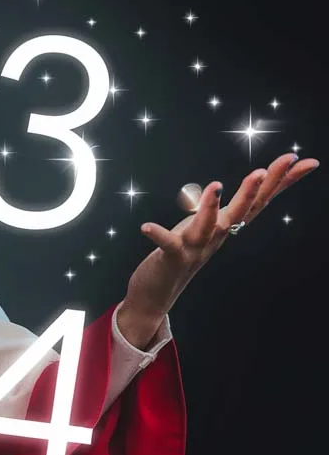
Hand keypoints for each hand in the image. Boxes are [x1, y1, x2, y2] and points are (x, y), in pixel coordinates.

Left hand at [125, 152, 318, 321]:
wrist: (158, 293)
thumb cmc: (180, 253)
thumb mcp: (200, 227)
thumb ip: (210, 209)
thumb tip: (219, 188)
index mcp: (227, 226)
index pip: (261, 200)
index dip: (284, 181)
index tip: (307, 161)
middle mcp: (217, 236)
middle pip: (241, 211)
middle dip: (255, 190)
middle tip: (267, 169)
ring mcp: (196, 248)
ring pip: (208, 226)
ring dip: (213, 207)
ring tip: (216, 185)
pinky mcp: (172, 257)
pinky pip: (167, 245)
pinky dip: (158, 235)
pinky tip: (146, 226)